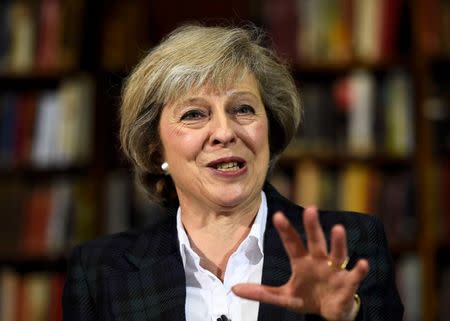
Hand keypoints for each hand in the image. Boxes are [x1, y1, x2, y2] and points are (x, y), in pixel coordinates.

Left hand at [232, 207, 368, 320]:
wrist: (329, 313)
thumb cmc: (307, 297)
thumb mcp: (283, 297)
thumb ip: (261, 292)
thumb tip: (233, 289)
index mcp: (302, 262)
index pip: (292, 243)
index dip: (286, 230)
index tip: (278, 215)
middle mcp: (319, 260)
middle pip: (315, 241)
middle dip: (313, 227)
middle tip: (310, 209)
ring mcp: (335, 270)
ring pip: (337, 252)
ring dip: (338, 241)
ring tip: (338, 228)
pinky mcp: (348, 282)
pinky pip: (355, 274)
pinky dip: (359, 269)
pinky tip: (362, 263)